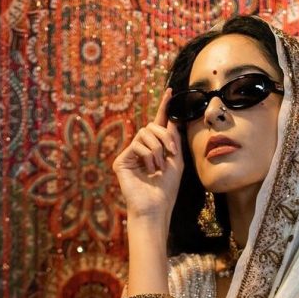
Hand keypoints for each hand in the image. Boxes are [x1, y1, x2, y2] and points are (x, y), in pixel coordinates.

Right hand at [113, 88, 183, 221]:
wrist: (156, 206)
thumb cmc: (167, 189)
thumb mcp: (176, 161)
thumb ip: (174, 139)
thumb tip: (171, 118)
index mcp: (156, 149)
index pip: (159, 124)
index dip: (164, 107)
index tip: (170, 91)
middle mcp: (141, 149)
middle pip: (152, 126)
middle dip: (165, 137)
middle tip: (172, 153)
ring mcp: (130, 154)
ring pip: (145, 133)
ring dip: (157, 149)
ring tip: (158, 167)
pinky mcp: (122, 161)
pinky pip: (137, 145)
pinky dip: (148, 157)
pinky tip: (149, 170)